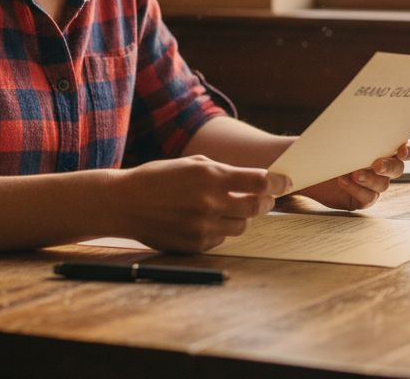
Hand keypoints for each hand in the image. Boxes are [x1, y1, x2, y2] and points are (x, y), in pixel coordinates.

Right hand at [111, 155, 290, 252]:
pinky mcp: (195, 245)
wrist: (123, 203)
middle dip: (264, 201)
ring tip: (229, 208)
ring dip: (241, 217)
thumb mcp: (192, 164)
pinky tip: (206, 220)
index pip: (259, 182)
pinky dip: (220, 230)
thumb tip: (255, 180)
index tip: (286, 182)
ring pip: (241, 227)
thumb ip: (223, 171)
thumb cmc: (158, 178)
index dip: (278, 182)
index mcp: (210, 176)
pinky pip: (221, 240)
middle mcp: (209, 202)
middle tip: (263, 198)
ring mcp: (202, 227)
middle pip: (256, 207)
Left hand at [296, 140, 409, 210]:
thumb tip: (364, 121)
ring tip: (353, 174)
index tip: (401, 150)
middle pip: (397, 168)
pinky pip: (367, 197)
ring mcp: (373, 184)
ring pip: (382, 184)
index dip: (408, 150)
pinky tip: (343, 181)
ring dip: (369, 179)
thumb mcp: (339, 135)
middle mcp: (382, 167)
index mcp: (383, 148)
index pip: (406, 148)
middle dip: (388, 166)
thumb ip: (354, 132)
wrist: (308, 165)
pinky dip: (356, 189)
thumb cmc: (326, 146)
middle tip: (377, 164)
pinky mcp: (361, 198)